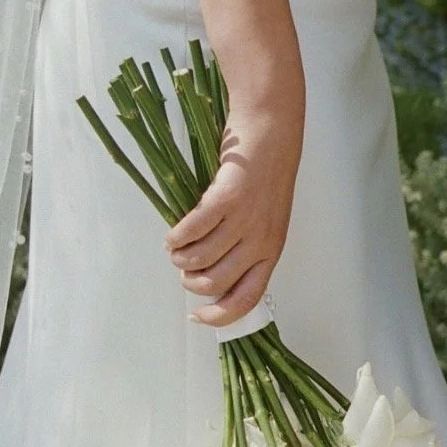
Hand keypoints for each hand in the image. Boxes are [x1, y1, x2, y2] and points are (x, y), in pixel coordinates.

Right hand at [165, 103, 302, 325]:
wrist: (271, 130)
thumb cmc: (265, 174)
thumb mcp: (266, 219)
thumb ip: (246, 247)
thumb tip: (211, 276)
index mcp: (272, 250)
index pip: (247, 300)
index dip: (220, 316)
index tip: (198, 316)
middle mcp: (261, 241)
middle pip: (215, 283)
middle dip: (190, 282)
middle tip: (183, 266)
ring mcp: (245, 220)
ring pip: (199, 259)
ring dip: (179, 258)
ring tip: (176, 246)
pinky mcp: (226, 199)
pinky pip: (192, 231)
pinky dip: (176, 236)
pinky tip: (174, 232)